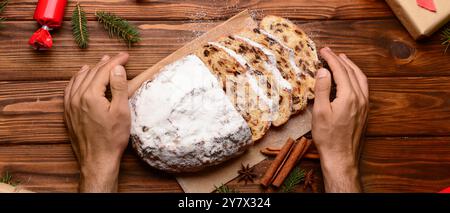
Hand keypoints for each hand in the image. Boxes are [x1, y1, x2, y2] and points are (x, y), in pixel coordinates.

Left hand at [64, 52, 129, 191]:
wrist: (97, 160)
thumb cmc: (112, 138)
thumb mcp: (122, 112)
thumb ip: (119, 87)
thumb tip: (117, 67)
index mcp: (91, 95)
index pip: (104, 71)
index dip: (116, 61)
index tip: (126, 56)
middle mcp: (77, 97)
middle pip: (92, 72)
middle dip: (106, 63)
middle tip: (118, 58)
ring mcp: (70, 104)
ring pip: (79, 79)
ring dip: (92, 69)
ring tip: (102, 62)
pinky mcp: (68, 112)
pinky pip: (70, 88)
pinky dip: (77, 79)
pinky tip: (82, 77)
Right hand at [312, 47, 368, 191]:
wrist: (341, 157)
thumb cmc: (328, 137)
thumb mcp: (320, 112)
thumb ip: (322, 89)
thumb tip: (324, 70)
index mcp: (349, 96)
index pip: (340, 71)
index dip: (331, 59)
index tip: (323, 50)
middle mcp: (360, 98)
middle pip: (352, 72)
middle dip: (340, 60)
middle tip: (329, 52)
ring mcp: (365, 105)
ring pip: (360, 79)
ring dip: (351, 67)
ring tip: (342, 60)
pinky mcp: (364, 111)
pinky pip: (363, 87)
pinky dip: (356, 77)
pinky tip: (350, 79)